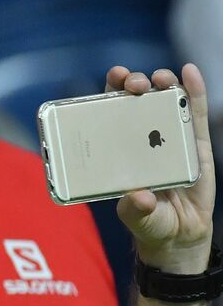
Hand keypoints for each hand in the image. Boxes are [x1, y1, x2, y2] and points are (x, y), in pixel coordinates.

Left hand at [108, 64, 214, 271]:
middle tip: (134, 84)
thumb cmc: (150, 221)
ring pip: (165, 100)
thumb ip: (135, 209)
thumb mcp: (138, 217)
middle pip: (135, 100)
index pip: (109, 112)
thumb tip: (139, 197)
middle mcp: (142, 136)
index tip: (112, 79)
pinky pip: (195, 113)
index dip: (109, 91)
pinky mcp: (196, 143)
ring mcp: (170, 136)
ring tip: (160, 78)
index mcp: (119, 147)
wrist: (180, 233)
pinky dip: (194, 91)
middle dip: (133, 84)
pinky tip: (190, 72)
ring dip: (162, 82)